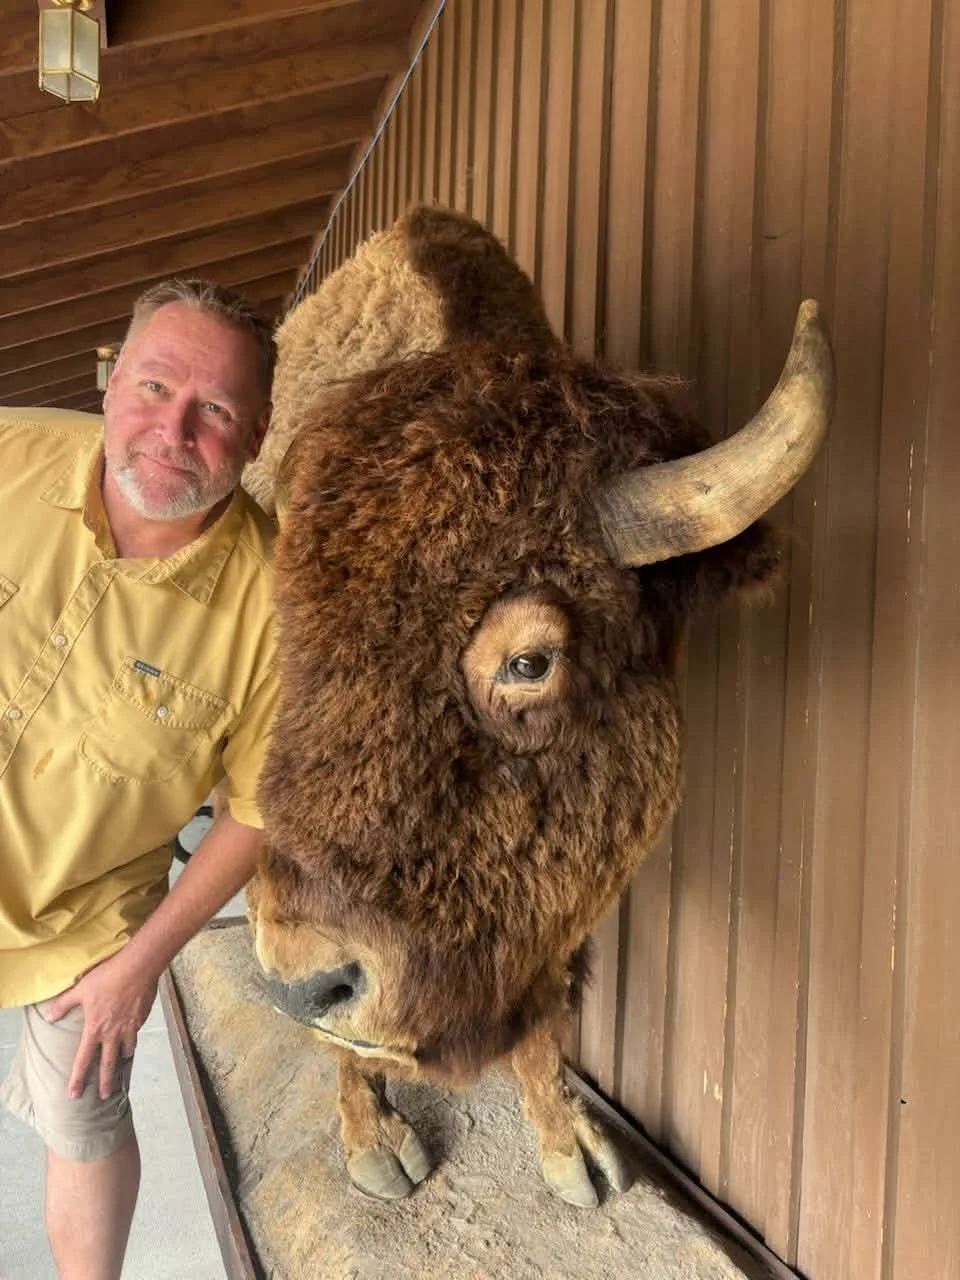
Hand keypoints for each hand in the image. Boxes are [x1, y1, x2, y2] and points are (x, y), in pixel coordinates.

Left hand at [44, 949, 158, 1099]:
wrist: (138, 967)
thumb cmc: (108, 977)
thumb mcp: (81, 989)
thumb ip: (64, 1004)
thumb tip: (49, 1016)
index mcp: (95, 1028)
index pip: (83, 1059)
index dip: (77, 1078)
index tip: (74, 1094)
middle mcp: (113, 1033)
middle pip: (108, 1063)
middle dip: (105, 1082)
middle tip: (104, 1095)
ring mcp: (130, 1027)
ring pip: (126, 1049)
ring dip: (122, 1057)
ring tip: (121, 1061)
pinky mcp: (142, 1018)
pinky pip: (136, 1033)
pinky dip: (133, 1037)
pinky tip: (132, 1032)